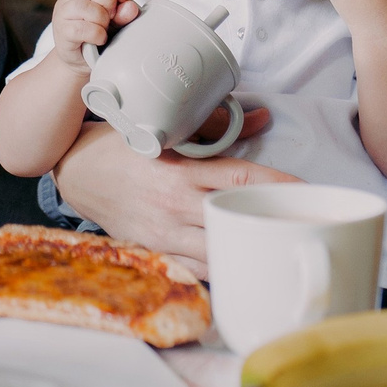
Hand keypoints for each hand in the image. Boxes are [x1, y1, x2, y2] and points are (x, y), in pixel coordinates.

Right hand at [48, 111, 290, 274]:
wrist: (79, 172)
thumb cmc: (124, 147)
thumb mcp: (167, 132)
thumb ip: (216, 126)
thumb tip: (262, 117)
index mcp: (181, 170)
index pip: (240, 179)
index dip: (278, 185)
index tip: (307, 190)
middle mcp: (175, 204)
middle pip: (236, 220)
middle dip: (270, 224)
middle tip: (303, 224)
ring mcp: (165, 233)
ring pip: (220, 252)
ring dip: (250, 252)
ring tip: (281, 250)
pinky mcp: (157, 250)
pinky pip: (198, 269)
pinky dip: (223, 269)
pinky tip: (244, 266)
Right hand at [52, 0, 138, 68]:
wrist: (81, 60)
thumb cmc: (98, 34)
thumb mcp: (115, 21)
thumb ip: (124, 13)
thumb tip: (130, 7)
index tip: (124, 1)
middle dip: (110, 3)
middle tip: (111, 17)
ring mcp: (62, 13)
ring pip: (87, 8)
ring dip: (102, 20)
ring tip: (104, 29)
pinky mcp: (62, 32)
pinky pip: (83, 29)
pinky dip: (97, 35)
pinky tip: (99, 39)